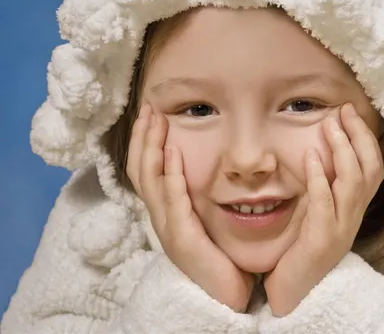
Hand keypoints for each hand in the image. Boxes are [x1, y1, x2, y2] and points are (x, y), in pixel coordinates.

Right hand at [126, 103, 254, 312]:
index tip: (151, 115)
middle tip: (148, 108)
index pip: (146, 170)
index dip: (144, 142)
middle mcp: (160, 218)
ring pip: (150, 181)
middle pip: (140, 170)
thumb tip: (196, 167)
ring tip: (155, 120)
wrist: (225, 293)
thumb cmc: (219, 256)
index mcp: (165, 212)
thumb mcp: (203, 220)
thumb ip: (197, 196)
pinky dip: (171, 175)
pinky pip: (173, 202)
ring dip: (152, 147)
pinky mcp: (183, 239)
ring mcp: (168, 228)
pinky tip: (174, 153)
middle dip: (143, 137)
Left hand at [263, 103, 383, 315]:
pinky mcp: (322, 239)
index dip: (365, 139)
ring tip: (330, 126)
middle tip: (343, 112)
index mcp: (355, 210)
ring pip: (353, 183)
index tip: (350, 114)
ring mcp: (341, 229)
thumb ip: (326, 188)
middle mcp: (354, 217)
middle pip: (369, 170)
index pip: (373, 168)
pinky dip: (319, 177)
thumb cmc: (303, 249)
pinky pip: (324, 203)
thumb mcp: (320, 214)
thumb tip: (321, 152)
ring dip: (342, 150)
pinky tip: (310, 156)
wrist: (294, 291)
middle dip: (358, 137)